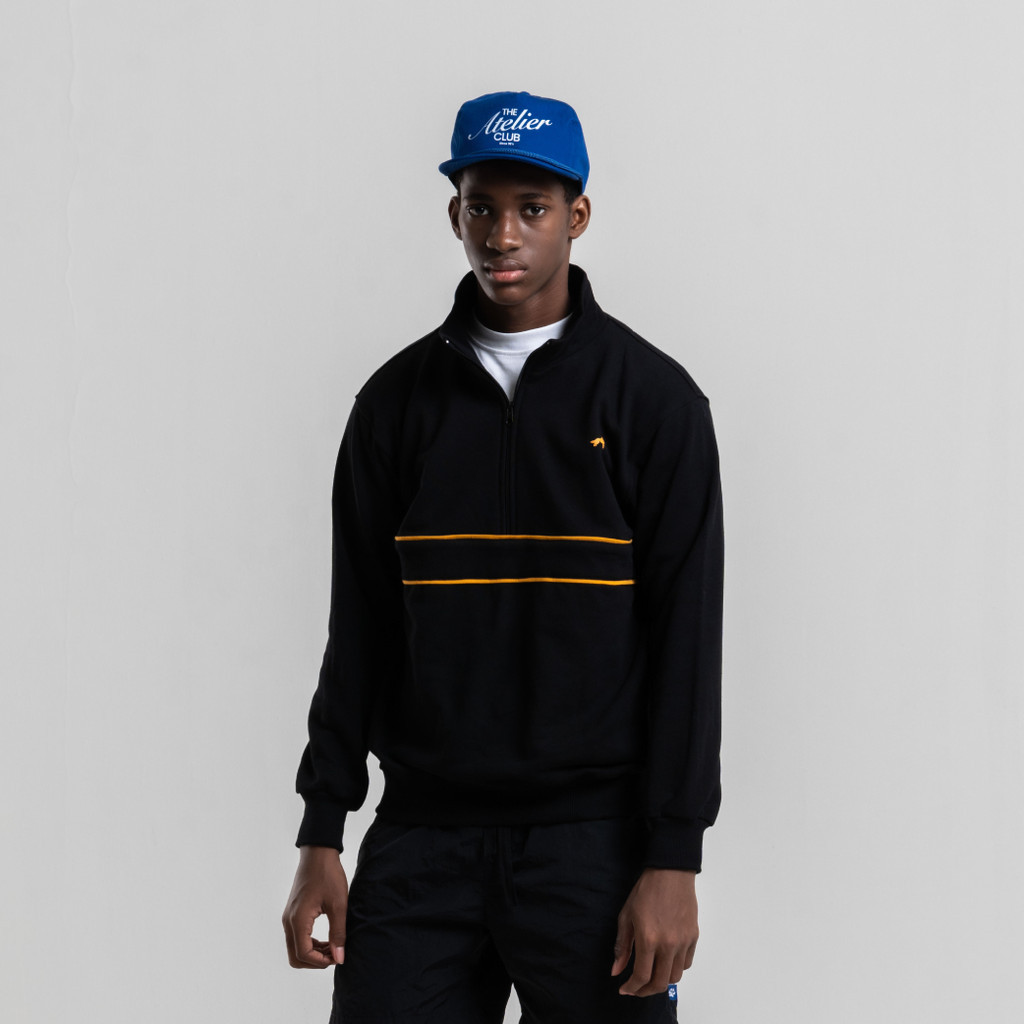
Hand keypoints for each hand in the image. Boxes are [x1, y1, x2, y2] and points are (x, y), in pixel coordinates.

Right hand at [282, 845, 348, 968]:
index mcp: (298, 919)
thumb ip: (338, 932)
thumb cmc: (328, 875)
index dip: (321, 962)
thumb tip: (339, 958)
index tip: (338, 957)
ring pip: (294, 949)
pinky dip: (309, 944)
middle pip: (295, 957)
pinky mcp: (292, 914)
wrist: (318, 854)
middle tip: (335, 954)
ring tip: (333, 947)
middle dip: (315, 962)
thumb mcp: (339, 904)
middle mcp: (288, 921)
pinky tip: (326, 939)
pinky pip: (296, 938)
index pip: (303, 954)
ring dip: (312, 954)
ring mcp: (288, 917)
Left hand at [611, 867, 697, 996]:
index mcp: (648, 939)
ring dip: (661, 981)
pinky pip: (686, 963)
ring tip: (651, 975)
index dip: (632, 987)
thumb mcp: (626, 916)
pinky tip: (665, 961)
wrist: (670, 872)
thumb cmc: (645, 891)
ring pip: (675, 977)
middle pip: (660, 983)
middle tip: (636, 988)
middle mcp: (668, 944)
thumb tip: (616, 970)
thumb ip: (622, 946)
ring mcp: (683, 942)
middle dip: (645, 990)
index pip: (642, 976)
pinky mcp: (693, 937)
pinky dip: (675, 968)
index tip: (625, 989)